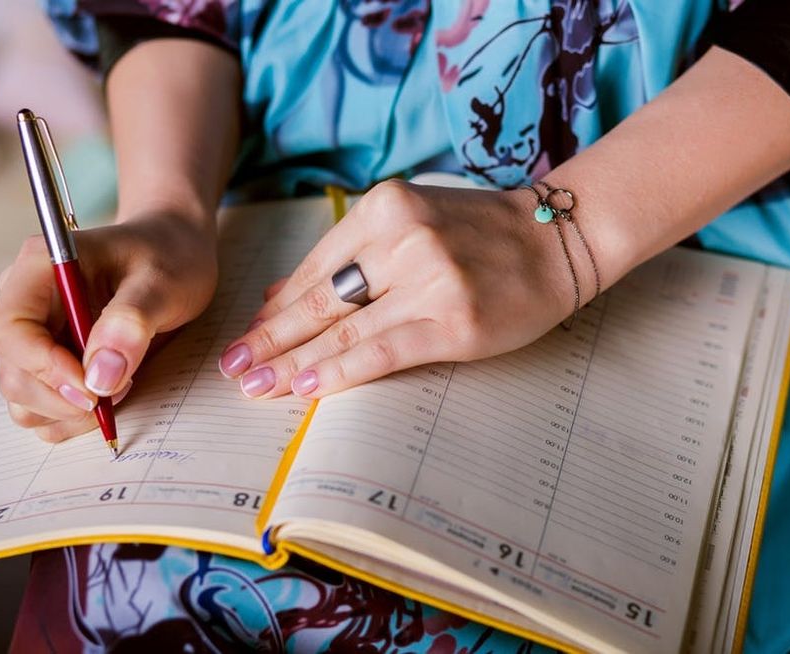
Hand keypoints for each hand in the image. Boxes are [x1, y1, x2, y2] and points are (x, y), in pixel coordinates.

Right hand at [0, 212, 217, 441]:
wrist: (177, 254)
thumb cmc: (168, 257)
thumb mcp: (162, 281)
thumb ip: (130, 322)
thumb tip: (100, 376)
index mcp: (40, 268)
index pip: (7, 330)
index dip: (42, 366)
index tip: (92, 385)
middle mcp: (26, 303)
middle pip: (12, 373)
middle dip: (63, 396)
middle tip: (120, 387)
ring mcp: (35, 336)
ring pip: (22, 398)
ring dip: (70, 411)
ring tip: (122, 384)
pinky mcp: (50, 361)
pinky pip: (42, 408)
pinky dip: (74, 417)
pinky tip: (112, 392)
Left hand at [218, 179, 594, 398]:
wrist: (557, 240)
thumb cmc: (481, 234)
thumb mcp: (411, 222)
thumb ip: (347, 255)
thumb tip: (277, 294)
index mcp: (385, 208)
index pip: (315, 267)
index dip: (276, 307)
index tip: (248, 334)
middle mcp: (403, 239)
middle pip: (319, 300)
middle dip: (269, 337)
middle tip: (232, 366)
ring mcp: (430, 280)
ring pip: (343, 330)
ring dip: (292, 362)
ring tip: (254, 385)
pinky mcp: (454, 322)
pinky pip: (382, 352)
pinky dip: (338, 372)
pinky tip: (305, 388)